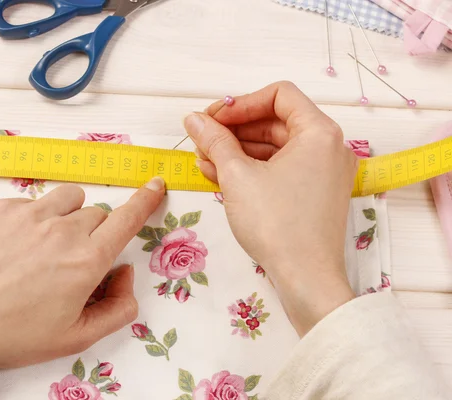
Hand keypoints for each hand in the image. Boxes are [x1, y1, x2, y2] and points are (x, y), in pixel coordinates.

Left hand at [0, 178, 165, 369]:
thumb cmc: (16, 334)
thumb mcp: (77, 337)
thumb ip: (119, 307)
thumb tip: (125, 273)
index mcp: (87, 261)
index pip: (127, 219)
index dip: (145, 201)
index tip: (155, 186)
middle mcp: (64, 230)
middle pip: (97, 215)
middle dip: (94, 234)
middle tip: (71, 262)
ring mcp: (32, 214)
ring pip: (70, 198)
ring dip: (70, 215)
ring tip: (48, 243)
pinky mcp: (4, 207)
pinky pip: (36, 201)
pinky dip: (37, 217)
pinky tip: (17, 245)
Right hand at [184, 82, 356, 335]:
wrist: (306, 279)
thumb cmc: (276, 223)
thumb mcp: (237, 176)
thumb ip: (215, 141)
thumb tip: (194, 120)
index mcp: (319, 132)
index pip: (279, 95)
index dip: (241, 103)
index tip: (212, 119)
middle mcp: (328, 147)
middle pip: (275, 120)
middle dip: (234, 129)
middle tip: (202, 139)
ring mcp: (324, 172)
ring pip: (275, 147)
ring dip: (238, 150)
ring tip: (204, 160)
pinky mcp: (315, 193)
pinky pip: (281, 168)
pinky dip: (252, 168)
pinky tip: (220, 175)